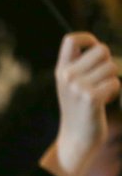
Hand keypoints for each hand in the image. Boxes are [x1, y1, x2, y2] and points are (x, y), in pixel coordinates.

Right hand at [45, 33, 120, 175]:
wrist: (77, 137)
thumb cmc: (81, 108)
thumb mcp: (73, 84)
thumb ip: (81, 65)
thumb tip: (100, 47)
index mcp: (61, 70)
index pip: (71, 40)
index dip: (87, 38)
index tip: (93, 48)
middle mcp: (67, 76)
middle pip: (101, 50)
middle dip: (108, 62)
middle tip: (102, 78)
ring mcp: (77, 87)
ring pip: (111, 67)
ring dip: (113, 79)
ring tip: (103, 92)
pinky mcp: (91, 98)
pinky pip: (115, 82)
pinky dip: (115, 91)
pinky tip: (105, 100)